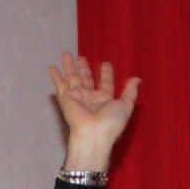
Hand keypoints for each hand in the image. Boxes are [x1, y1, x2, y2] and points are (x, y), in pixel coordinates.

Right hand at [47, 52, 139, 170]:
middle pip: (86, 79)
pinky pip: (60, 85)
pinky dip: (55, 77)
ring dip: (69, 66)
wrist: (93, 134)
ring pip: (72, 78)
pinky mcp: (65, 98)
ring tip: (66, 54)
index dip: (106, 74)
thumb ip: (130, 91)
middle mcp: (90, 98)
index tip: (106, 63)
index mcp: (105, 100)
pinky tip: (51, 67)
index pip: (106, 84)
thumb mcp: (126, 105)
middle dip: (84, 68)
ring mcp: (77, 97)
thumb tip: (137, 79)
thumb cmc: (111, 122)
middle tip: (81, 57)